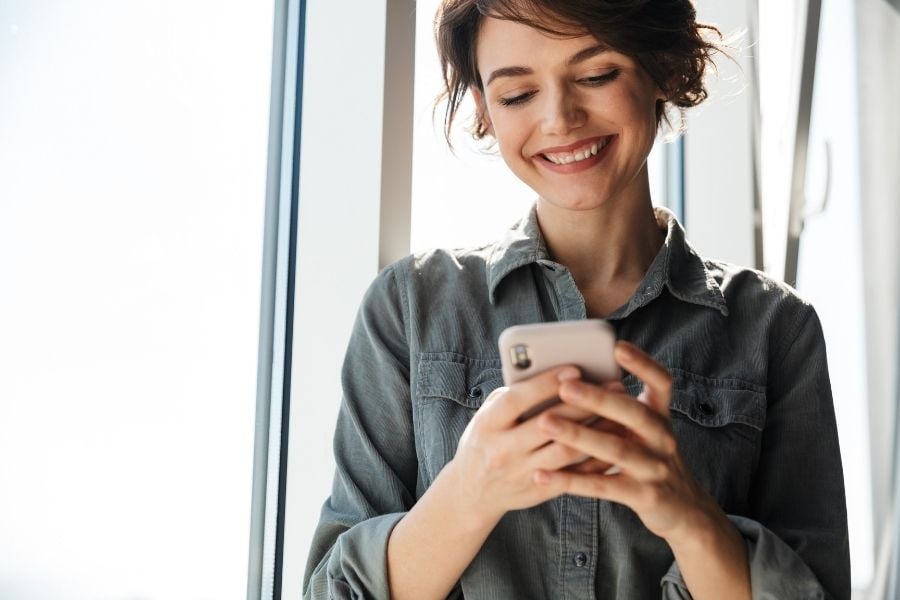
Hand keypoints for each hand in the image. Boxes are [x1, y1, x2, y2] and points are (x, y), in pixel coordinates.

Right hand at [446, 365, 607, 522]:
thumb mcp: (486, 415)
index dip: (546, 384)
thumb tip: (551, 375)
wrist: (472, 492)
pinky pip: (574, 474)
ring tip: (621, 413)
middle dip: (584, 404)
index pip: (518, 400)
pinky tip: (614, 441)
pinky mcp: (539, 491)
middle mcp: (503, 451)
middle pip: (549, 425)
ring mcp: (521, 473)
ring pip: (566, 451)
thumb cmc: (484, 441)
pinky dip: (596, 458)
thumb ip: (513, 396)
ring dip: (598, 430)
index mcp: (487, 425)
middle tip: (613, 386)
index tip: (574, 370)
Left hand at [532, 341, 724, 542]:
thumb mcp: (645, 431)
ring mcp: (655, 468)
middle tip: (565, 386)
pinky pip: (603, 486)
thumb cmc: (650, 460)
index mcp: (661, 416)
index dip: (643, 364)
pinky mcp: (644, 496)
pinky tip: (542, 474)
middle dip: (598, 399)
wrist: (683, 510)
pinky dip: (571, 480)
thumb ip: (620, 409)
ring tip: (544, 423)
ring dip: (578, 435)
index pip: (661, 382)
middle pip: (633, 413)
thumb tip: (572, 379)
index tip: (617, 347)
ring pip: (615, 449)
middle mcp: (663, 438)